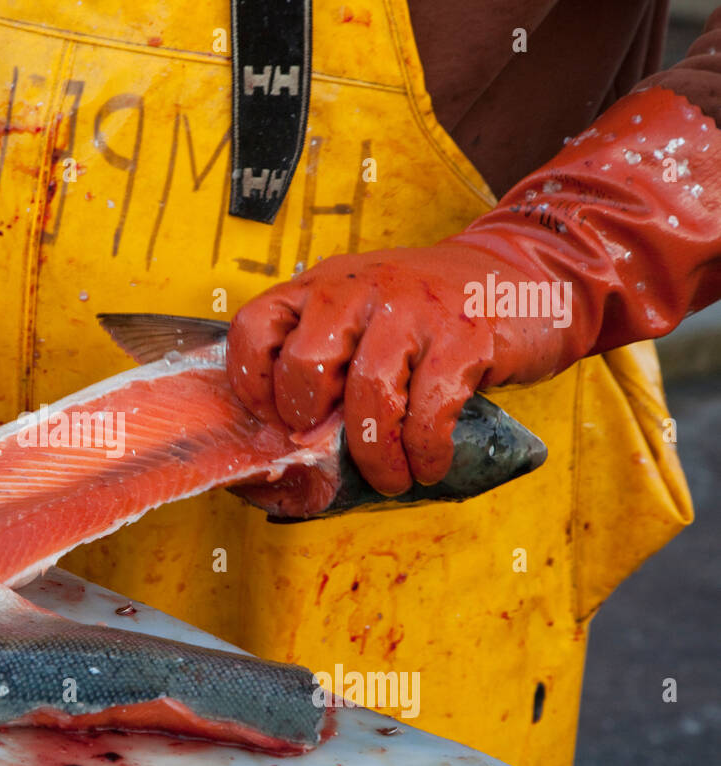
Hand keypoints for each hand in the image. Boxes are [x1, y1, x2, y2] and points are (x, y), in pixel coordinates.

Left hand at [228, 86, 720, 496]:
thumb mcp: (365, 315)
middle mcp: (359, 288)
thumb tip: (290, 444)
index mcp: (322, 285)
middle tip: (327, 450)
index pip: (255, 327)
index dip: (253, 383)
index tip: (274, 422)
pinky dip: (425, 451)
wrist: (527, 272)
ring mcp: (412, 308)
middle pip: (305, 364)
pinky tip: (427, 466)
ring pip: (368, 393)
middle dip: (309, 422)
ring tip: (390, 479)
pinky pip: (429, 409)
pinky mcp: (464, 333)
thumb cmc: (430, 312)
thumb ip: (328, 358)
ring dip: (375, 455)